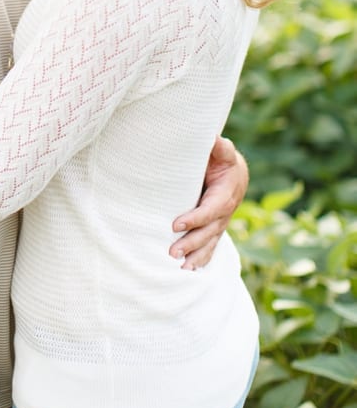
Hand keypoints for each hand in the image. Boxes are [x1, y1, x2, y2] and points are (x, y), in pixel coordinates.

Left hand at [169, 136, 248, 269]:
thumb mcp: (223, 151)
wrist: (235, 173)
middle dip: (191, 243)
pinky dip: (202, 259)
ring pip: (210, 243)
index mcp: (226, 194)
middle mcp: (225, 212)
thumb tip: (213, 137)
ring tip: (180, 266)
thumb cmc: (223, 159)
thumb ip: (219, 147)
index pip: (211, 210)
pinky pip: (210, 247)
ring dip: (196, 255)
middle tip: (172, 251)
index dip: (195, 218)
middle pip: (209, 232)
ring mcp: (221, 223)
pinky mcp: (215, 229)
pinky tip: (190, 270)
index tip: (175, 224)